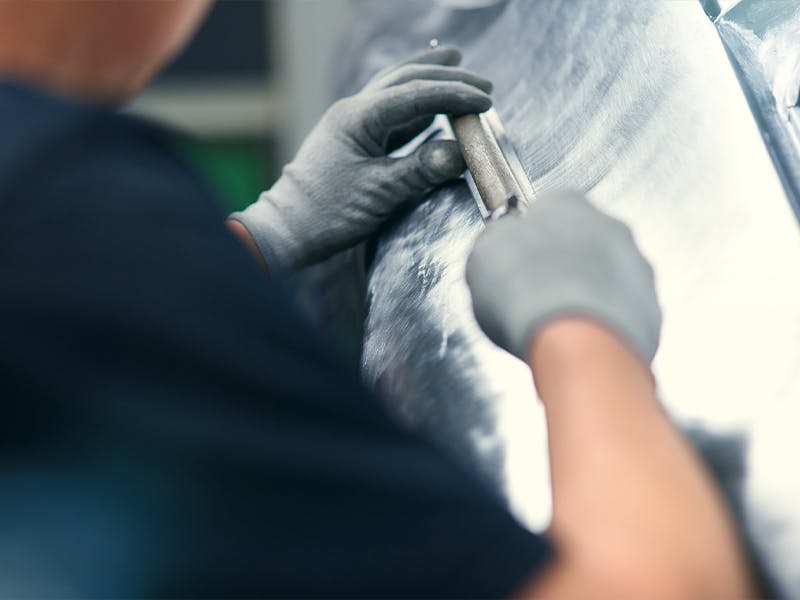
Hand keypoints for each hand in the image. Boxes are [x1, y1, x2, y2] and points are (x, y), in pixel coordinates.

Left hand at [228, 46, 491, 270]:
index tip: (487, 102)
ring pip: (396, 90)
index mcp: (358, 117)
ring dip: (428, 80)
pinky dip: (416, 106)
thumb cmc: (327, 214)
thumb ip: (420, 170)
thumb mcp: (379, 194)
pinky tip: (430, 109)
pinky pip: (391, 114)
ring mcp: (352, 125)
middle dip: (446, 77)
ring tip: (456, 66)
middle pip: (406, 81)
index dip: (455, 96)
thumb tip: (462, 153)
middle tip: (482, 83)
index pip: (416, 95)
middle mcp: (354, 112)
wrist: (287, 232)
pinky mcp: (353, 142)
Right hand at [465, 191, 661, 363]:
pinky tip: (579, 335)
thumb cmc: (529, 296)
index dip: (527, 235)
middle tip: (533, 290)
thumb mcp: (483, 256)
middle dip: (561, 262)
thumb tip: (499, 239)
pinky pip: (622, 307)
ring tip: (556, 319)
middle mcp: (608, 226)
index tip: (514, 254)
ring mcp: (634, 265)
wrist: (574, 341)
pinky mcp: (649, 305)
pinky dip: (604, 319)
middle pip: (580, 239)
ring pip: (605, 273)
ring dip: (585, 290)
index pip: (545, 206)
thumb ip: (497, 238)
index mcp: (566, 202)